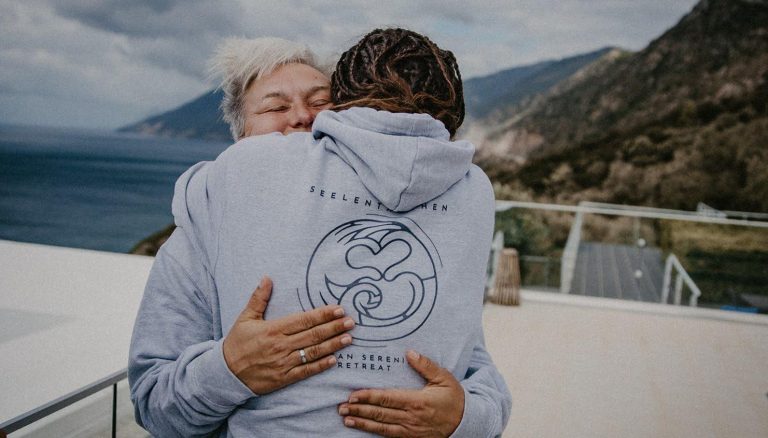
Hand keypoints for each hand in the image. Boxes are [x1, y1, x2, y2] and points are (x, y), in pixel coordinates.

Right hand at [222, 276, 354, 394]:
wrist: (225, 374)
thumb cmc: (236, 343)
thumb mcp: (245, 318)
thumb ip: (259, 298)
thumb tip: (267, 278)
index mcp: (273, 329)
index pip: (304, 320)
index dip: (323, 314)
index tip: (338, 309)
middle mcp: (281, 346)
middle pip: (313, 335)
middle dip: (334, 328)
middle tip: (350, 322)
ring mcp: (283, 363)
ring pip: (313, 352)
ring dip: (332, 345)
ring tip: (348, 339)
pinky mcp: (283, 378)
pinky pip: (305, 371)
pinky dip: (320, 366)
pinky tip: (334, 360)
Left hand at [339, 350, 464, 436]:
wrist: (466, 423)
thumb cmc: (454, 399)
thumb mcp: (444, 378)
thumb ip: (426, 365)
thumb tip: (409, 352)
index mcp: (417, 401)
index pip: (387, 399)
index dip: (368, 397)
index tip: (353, 395)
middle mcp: (411, 417)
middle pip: (380, 414)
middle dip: (359, 411)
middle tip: (341, 407)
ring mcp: (410, 430)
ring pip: (381, 427)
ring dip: (362, 423)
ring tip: (346, 419)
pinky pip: (389, 436)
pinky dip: (375, 432)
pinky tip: (364, 429)